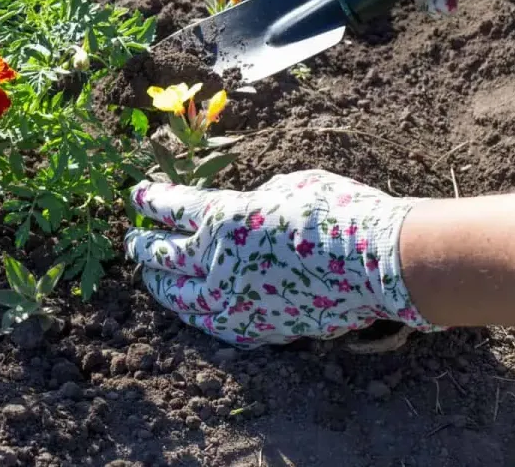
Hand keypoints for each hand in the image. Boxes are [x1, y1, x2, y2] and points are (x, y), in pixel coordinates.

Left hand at [124, 171, 438, 347]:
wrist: (381, 263)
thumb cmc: (338, 212)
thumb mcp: (286, 185)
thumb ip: (252, 201)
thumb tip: (242, 213)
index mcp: (223, 219)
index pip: (170, 208)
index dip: (149, 201)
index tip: (137, 196)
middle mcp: (218, 263)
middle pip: (162, 256)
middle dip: (142, 246)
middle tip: (133, 240)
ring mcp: (235, 301)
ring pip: (179, 297)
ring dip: (160, 284)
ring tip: (150, 277)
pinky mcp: (257, 328)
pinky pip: (213, 323)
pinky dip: (196, 312)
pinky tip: (191, 308)